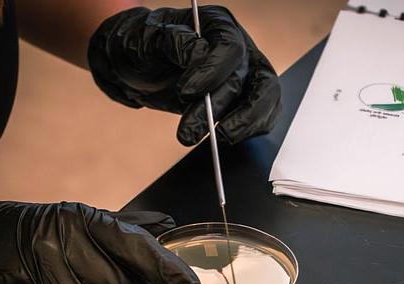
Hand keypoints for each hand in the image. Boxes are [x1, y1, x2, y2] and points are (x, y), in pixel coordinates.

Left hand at [88, 5, 280, 145]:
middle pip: (246, 77)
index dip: (213, 72)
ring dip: (244, 123)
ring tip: (219, 139)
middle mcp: (237, 46)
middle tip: (191, 131)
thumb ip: (171, 42)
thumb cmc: (142, 47)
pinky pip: (262, 114)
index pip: (229, 47)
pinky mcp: (244, 98)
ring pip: (265, 96)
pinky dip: (250, 129)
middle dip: (220, 107)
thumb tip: (197, 52)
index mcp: (216, 24)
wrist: (138, 68)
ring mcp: (244, 73)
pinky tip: (226, 137)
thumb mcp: (146, 40)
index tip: (186, 92)